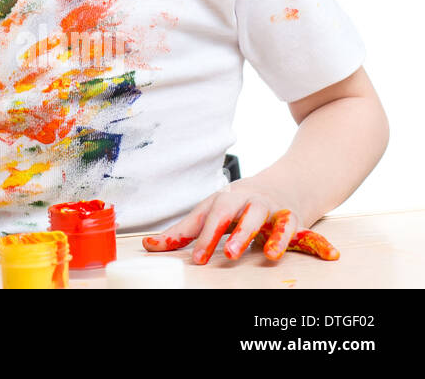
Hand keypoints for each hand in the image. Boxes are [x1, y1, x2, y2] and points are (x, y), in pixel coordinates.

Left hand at [142, 178, 339, 262]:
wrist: (283, 185)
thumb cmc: (237, 204)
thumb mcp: (210, 213)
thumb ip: (183, 232)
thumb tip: (149, 246)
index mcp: (223, 199)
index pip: (209, 217)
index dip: (202, 237)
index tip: (197, 259)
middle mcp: (245, 201)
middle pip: (236, 212)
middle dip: (232, 232)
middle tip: (228, 254)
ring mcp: (269, 208)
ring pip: (266, 217)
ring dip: (268, 235)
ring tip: (267, 255)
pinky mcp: (292, 218)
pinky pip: (294, 228)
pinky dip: (296, 239)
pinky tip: (296, 252)